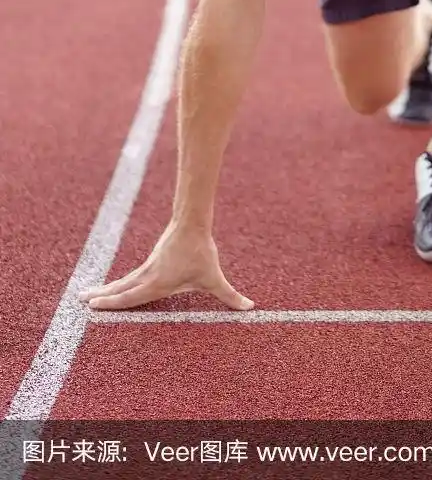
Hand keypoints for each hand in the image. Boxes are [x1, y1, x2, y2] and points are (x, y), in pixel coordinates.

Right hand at [77, 221, 253, 311]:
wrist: (192, 223)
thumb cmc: (202, 252)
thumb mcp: (214, 278)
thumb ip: (230, 295)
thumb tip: (249, 307)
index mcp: (157, 283)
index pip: (131, 297)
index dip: (113, 303)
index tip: (95, 307)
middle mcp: (148, 276)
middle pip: (121, 289)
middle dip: (102, 297)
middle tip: (81, 301)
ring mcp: (147, 268)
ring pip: (123, 282)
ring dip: (106, 289)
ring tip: (87, 295)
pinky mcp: (150, 262)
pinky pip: (130, 277)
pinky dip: (118, 284)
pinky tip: (112, 287)